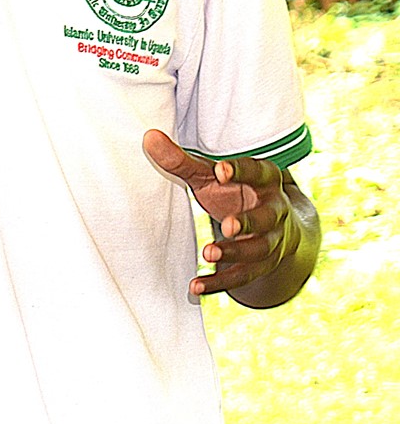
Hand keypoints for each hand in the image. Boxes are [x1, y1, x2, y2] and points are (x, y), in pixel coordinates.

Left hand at [143, 129, 301, 297]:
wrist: (272, 225)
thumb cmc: (233, 192)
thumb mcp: (209, 175)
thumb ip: (181, 160)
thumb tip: (148, 136)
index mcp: (265, 181)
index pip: (258, 173)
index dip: (241, 172)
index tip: (220, 171)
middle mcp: (274, 211)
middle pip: (266, 217)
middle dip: (247, 221)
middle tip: (226, 224)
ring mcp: (272, 240)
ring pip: (259, 249)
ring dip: (235, 252)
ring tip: (209, 252)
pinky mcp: (261, 265)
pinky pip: (243, 276)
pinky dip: (220, 282)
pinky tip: (195, 286)